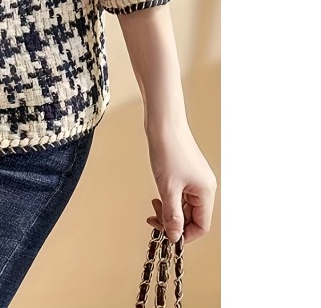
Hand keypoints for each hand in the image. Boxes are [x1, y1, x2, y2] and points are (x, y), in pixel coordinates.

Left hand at [145, 123, 216, 243]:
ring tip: (154, 204)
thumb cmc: (168, 150)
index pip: (201, 226)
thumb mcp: (168, 187)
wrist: (163, 122)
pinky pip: (181, 194)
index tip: (166, 234)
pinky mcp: (186, 172)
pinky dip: (169, 198)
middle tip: (154, 217)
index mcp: (206, 192)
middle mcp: (204, 186)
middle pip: (192, 216)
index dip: (184, 234)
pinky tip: (158, 195)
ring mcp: (196, 178)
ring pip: (185, 205)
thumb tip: (175, 237)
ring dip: (169, 209)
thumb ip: (172, 214)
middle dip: (173, 220)